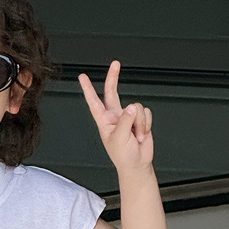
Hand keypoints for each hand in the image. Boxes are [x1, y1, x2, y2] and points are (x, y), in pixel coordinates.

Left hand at [78, 60, 153, 174]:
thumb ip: (125, 121)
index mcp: (104, 121)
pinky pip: (146, 112)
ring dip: (139, 122)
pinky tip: (142, 134)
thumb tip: (131, 107)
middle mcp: (115, 116)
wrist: (137, 164)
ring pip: (136, 106)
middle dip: (114, 77)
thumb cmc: (123, 156)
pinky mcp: (140, 119)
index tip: (83, 77)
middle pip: (113, 92)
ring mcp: (128, 117)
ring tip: (136, 136)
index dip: (88, 89)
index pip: (94, 102)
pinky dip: (146, 124)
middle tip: (115, 64)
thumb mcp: (119, 138)